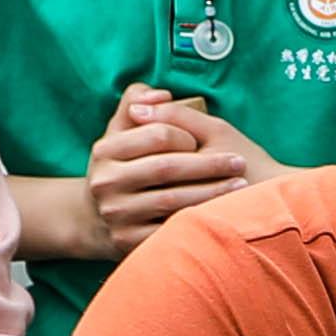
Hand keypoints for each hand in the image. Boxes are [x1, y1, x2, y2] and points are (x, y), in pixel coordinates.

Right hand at [84, 94, 278, 235]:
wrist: (96, 219)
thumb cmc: (121, 167)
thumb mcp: (120, 132)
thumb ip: (136, 102)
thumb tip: (160, 94)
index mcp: (105, 150)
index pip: (158, 135)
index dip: (187, 136)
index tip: (204, 141)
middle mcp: (105, 182)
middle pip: (168, 167)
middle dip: (210, 165)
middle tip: (239, 164)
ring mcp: (116, 214)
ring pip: (173, 201)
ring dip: (212, 193)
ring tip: (239, 186)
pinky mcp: (128, 241)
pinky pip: (170, 230)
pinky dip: (197, 221)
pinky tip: (219, 215)